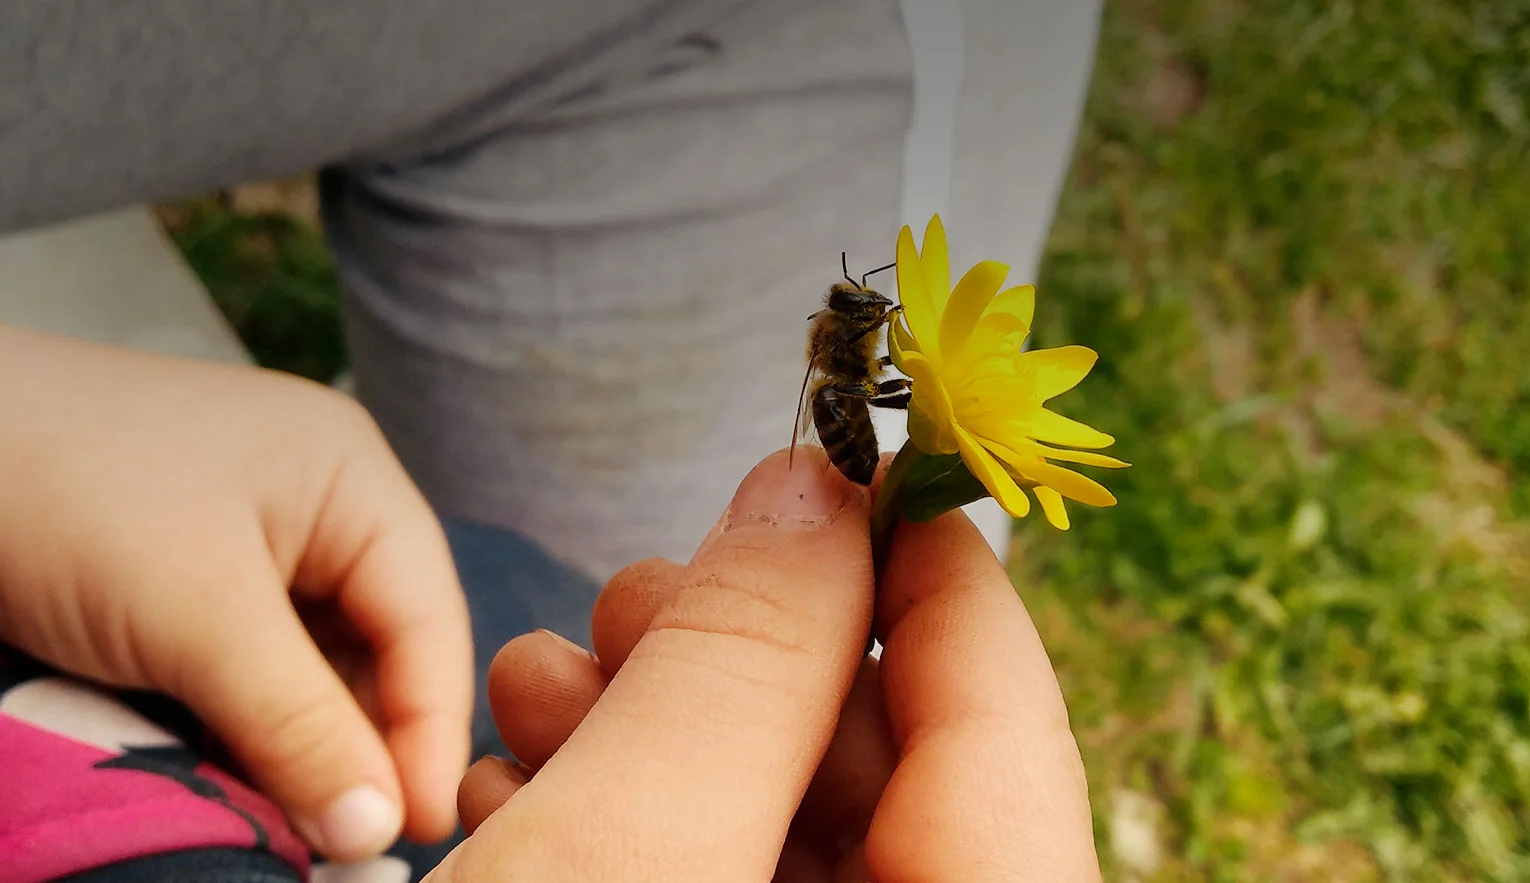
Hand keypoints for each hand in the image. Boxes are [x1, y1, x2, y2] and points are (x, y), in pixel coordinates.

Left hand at [0, 296, 471, 861]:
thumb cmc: (65, 502)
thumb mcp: (196, 618)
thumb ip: (300, 726)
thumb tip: (380, 833)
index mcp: (351, 474)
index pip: (428, 618)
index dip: (431, 730)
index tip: (419, 830)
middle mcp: (317, 502)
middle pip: (380, 645)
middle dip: (369, 744)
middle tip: (357, 842)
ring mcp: (249, 540)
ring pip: (313, 666)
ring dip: (305, 743)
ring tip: (301, 821)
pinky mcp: (184, 580)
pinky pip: (250, 668)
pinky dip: (249, 726)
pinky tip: (244, 779)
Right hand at [432, 447, 1102, 879]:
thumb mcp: (625, 853)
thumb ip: (738, 667)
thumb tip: (815, 493)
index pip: (1010, 735)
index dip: (935, 572)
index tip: (863, 458)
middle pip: (882, 777)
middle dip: (739, 662)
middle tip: (628, 598)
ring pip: (778, 829)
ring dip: (650, 735)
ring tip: (536, 683)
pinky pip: (712, 882)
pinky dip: (625, 825)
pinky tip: (519, 783)